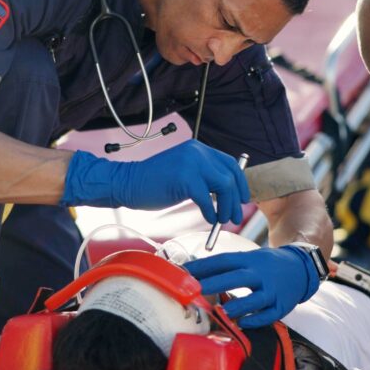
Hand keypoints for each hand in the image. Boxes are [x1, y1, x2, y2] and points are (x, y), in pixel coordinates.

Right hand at [61, 140, 248, 223]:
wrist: (127, 182)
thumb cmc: (154, 182)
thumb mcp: (183, 171)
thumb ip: (203, 176)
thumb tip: (226, 193)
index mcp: (198, 149)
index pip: (230, 163)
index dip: (240, 182)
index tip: (243, 198)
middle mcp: (197, 152)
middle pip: (230, 175)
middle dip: (236, 198)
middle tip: (234, 215)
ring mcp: (192, 163)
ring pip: (224, 186)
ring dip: (226, 206)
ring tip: (222, 220)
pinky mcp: (185, 179)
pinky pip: (208, 199)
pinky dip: (211, 212)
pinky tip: (208, 219)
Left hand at [184, 246, 319, 327]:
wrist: (302, 267)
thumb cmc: (266, 265)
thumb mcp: (249, 258)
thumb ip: (227, 267)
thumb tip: (195, 273)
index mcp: (249, 260)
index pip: (223, 261)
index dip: (203, 266)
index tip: (182, 272)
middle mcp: (260, 273)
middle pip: (236, 278)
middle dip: (215, 283)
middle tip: (195, 290)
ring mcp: (273, 290)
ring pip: (255, 299)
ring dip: (238, 306)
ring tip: (221, 312)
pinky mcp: (282, 305)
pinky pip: (269, 315)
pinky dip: (256, 319)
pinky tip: (242, 323)